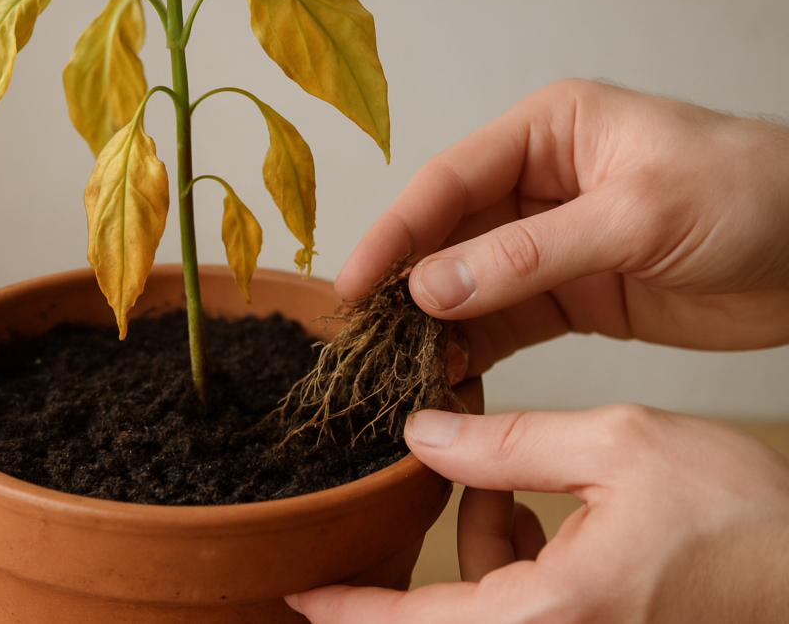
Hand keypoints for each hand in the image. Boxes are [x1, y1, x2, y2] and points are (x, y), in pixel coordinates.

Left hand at [287, 405, 788, 622]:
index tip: (300, 591)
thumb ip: (506, 442)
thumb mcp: (615, 447)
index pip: (419, 622)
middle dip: (461, 526)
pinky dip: (524, 552)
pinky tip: (551, 511)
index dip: (352, 608)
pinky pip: (527, 601)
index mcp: (552, 613)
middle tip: (484, 470)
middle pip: (454, 602)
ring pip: (491, 593)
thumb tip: (423, 433)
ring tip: (528, 481)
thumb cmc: (739, 518)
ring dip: (494, 530)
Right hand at [336, 79, 788, 374]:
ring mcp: (553, 242)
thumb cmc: (752, 196)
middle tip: (368, 334)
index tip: (355, 283)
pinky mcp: (574, 294)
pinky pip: (507, 321)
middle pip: (450, 234)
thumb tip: (433, 285)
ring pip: (472, 283)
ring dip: (438, 324)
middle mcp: (541, 182)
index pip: (450, 179)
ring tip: (404, 365)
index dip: (395, 231)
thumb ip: (530, 253)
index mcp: (550, 131)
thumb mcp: (637, 215)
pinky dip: (477, 347)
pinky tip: (451, 371)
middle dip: (408, 284)